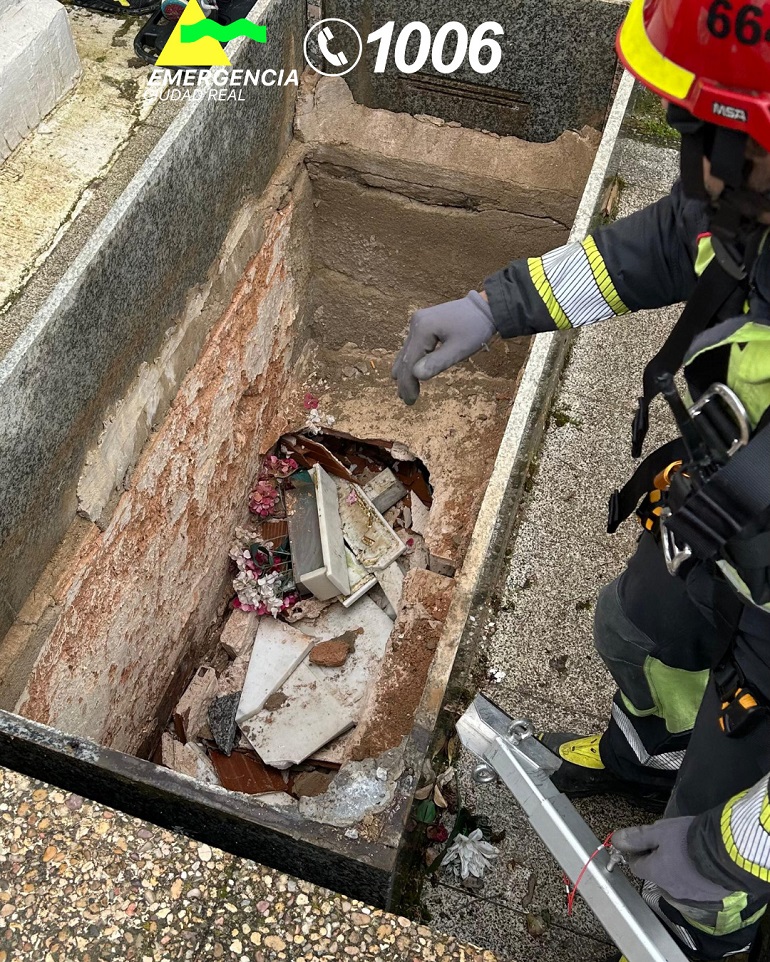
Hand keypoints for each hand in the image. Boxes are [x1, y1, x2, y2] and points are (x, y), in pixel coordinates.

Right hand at [392, 291, 495, 404]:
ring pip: (406, 351)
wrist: (485, 307)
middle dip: (405, 380)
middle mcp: (415, 323)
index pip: (409, 361)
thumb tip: (416, 375)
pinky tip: (410, 371)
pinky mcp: (422, 323)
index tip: (410, 401)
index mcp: (423, 329)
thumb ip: (437, 362)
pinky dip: (411, 360)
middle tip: (406, 400)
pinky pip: (412, 345)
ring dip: (405, 371)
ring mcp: (418, 322)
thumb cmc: (475, 329)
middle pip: (405, 356)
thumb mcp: (459, 349)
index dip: (408, 383)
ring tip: (404, 390)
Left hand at [613, 817, 731, 903]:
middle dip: (659, 858)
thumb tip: (617, 840)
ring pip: (675, 878)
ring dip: (677, 866)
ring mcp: (689, 894)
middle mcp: (669, 888)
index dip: (637, 853)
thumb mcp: (659, 831)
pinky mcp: (707, 895)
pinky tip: (700, 860)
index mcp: (655, 872)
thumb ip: (637, 837)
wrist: (727, 852)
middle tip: (669, 841)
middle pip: (656, 872)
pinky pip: (694, 884)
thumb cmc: (690, 839)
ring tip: (687, 849)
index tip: (643, 842)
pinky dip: (694, 874)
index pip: (636, 866)